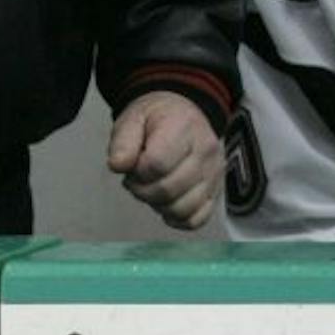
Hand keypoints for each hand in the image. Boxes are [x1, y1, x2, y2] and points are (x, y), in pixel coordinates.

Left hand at [106, 92, 222, 229]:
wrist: (181, 115)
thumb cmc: (157, 118)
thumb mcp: (133, 118)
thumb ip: (122, 141)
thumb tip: (118, 165)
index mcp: (183, 125)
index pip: (157, 163)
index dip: (137, 171)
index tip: (133, 165)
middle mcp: (205, 150)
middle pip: (168, 189)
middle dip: (143, 190)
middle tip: (136, 179)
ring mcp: (214, 172)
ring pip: (183, 209)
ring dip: (159, 205)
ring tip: (151, 187)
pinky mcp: (216, 191)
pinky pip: (197, 219)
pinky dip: (177, 218)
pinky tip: (166, 202)